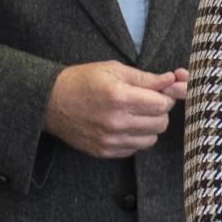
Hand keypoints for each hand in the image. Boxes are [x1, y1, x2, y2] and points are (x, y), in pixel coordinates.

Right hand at [44, 62, 186, 159]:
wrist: (50, 102)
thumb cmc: (82, 80)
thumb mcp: (112, 69)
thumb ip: (144, 77)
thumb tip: (171, 79)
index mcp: (119, 97)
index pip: (162, 105)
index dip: (165, 97)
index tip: (158, 92)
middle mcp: (116, 121)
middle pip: (160, 124)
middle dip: (159, 112)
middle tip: (148, 103)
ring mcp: (109, 139)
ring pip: (151, 139)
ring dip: (149, 127)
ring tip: (135, 114)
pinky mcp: (104, 151)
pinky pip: (134, 149)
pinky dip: (135, 138)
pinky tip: (124, 126)